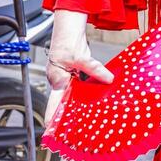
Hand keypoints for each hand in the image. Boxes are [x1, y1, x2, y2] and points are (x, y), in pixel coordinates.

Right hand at [44, 9, 113, 125]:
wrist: (69, 29)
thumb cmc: (66, 42)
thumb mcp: (82, 57)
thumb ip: (95, 69)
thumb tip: (108, 79)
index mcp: (57, 80)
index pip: (54, 104)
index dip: (53, 119)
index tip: (52, 131)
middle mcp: (60, 82)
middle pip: (66, 102)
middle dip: (70, 115)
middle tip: (75, 130)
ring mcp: (67, 80)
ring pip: (75, 96)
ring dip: (81, 105)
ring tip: (87, 119)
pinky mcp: (75, 76)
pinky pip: (81, 88)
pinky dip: (87, 94)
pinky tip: (95, 99)